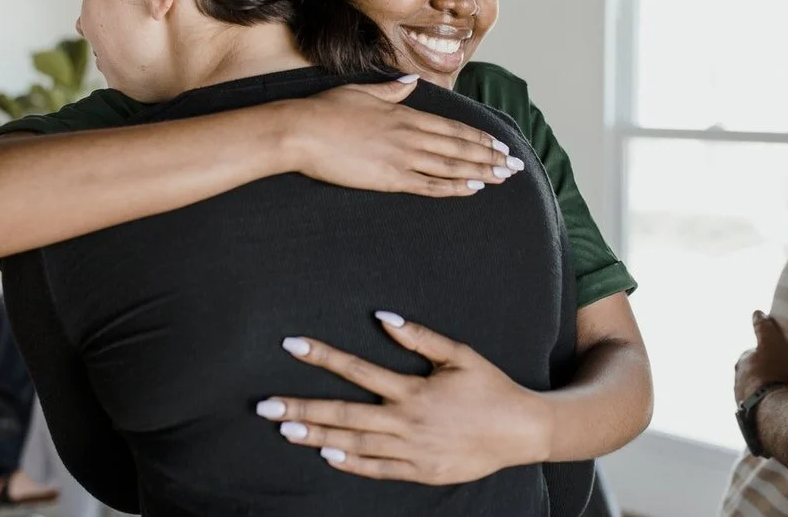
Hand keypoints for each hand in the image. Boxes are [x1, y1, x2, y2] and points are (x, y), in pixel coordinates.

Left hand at [256, 313, 550, 483]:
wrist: (521, 432)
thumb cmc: (489, 387)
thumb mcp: (458, 355)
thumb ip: (419, 336)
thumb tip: (382, 316)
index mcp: (413, 390)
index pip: (356, 370)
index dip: (322, 356)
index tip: (291, 345)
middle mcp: (406, 421)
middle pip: (343, 414)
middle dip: (302, 408)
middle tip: (266, 406)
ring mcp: (412, 450)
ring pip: (354, 445)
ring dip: (317, 436)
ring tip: (285, 430)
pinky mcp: (420, 470)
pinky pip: (377, 469)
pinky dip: (351, 464)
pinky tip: (326, 455)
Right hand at [284, 77, 523, 197]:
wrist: (301, 132)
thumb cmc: (326, 111)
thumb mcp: (361, 92)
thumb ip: (390, 90)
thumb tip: (409, 83)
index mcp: (405, 115)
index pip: (453, 128)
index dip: (479, 137)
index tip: (499, 144)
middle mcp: (410, 136)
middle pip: (460, 148)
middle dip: (491, 157)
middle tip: (515, 166)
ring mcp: (402, 158)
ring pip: (451, 166)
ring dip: (481, 172)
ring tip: (502, 177)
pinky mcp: (389, 178)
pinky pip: (429, 185)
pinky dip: (454, 186)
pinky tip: (473, 188)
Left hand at [735, 311, 787, 403]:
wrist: (776, 409)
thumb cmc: (774, 372)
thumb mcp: (771, 343)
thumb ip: (763, 328)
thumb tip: (757, 312)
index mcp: (741, 364)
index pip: (751, 355)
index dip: (765, 355)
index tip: (777, 358)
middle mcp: (738, 383)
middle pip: (752, 375)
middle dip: (763, 374)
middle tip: (783, 376)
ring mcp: (744, 402)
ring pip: (755, 393)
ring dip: (766, 392)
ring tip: (784, 395)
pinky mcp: (752, 419)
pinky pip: (761, 410)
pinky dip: (769, 408)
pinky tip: (781, 409)